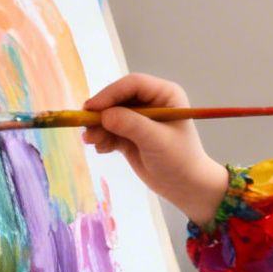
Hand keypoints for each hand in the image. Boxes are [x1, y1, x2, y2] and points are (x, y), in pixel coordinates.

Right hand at [81, 73, 229, 223]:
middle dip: (101, 113)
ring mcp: (139, 119)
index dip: (110, 93)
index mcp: (164, 94)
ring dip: (98, 128)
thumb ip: (131, 125)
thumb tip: (104, 115)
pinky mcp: (130, 134)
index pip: (133, 84)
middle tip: (86, 128)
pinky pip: (110, 130)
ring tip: (93, 142)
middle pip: (117, 98)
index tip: (92, 108)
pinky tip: (103, 149)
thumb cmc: (180, 160)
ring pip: (110, 115)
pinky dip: (103, 138)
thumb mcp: (157, 141)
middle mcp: (151, 102)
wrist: (186, 187)